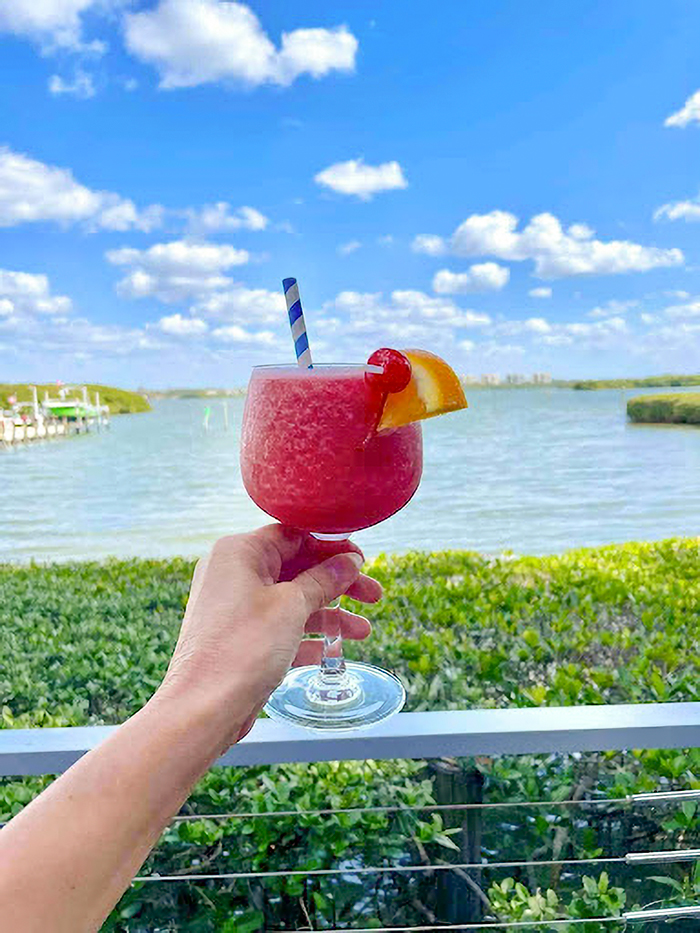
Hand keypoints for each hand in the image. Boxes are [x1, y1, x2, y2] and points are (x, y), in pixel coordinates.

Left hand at [156, 525, 381, 746]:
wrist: (203, 709)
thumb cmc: (241, 650)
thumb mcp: (292, 606)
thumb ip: (324, 580)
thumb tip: (349, 562)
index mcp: (238, 552)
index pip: (294, 536)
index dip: (331, 546)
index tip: (361, 560)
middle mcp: (233, 574)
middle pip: (296, 567)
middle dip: (337, 583)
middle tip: (372, 594)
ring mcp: (235, 608)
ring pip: (292, 600)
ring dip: (329, 614)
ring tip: (362, 631)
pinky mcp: (240, 638)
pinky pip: (280, 627)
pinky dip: (307, 636)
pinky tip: (333, 652)